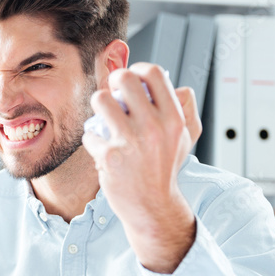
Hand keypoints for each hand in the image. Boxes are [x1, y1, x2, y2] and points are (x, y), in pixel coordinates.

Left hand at [82, 63, 197, 272]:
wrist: (153, 206)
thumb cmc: (165, 168)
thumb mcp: (184, 137)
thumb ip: (184, 108)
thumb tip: (175, 85)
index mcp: (173, 118)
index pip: (153, 73)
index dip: (138, 69)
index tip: (131, 78)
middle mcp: (153, 127)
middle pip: (124, 79)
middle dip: (113, 81)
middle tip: (112, 92)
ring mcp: (130, 141)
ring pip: (100, 99)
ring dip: (98, 106)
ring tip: (103, 118)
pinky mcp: (109, 156)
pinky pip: (90, 133)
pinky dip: (92, 140)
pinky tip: (101, 149)